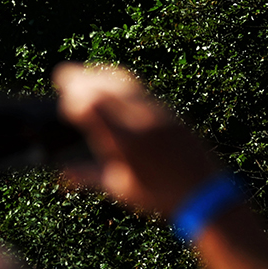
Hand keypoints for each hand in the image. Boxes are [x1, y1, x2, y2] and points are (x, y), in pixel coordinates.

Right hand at [52, 64, 221, 218]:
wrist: (204, 191)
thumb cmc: (161, 196)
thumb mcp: (121, 189)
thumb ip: (90, 176)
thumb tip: (64, 174)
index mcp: (126, 141)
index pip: (93, 106)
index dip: (74, 99)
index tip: (63, 101)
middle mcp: (142, 120)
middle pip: (107, 86)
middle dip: (82, 77)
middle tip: (62, 73)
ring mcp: (158, 112)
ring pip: (125, 83)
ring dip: (101, 75)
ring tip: (85, 72)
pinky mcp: (170, 112)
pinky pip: (140, 90)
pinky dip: (120, 83)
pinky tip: (113, 86)